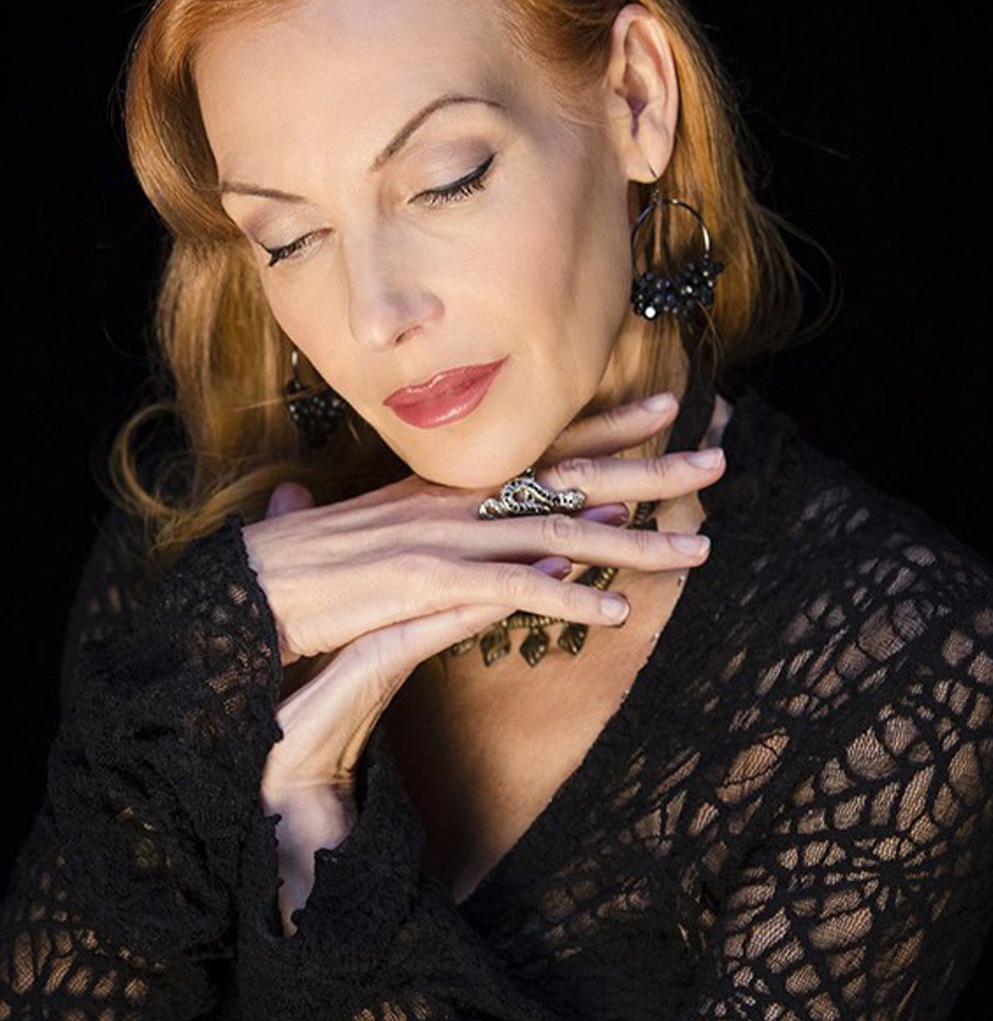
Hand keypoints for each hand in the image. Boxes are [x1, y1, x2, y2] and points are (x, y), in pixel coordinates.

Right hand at [241, 392, 725, 926]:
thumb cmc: (299, 569)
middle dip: (651, 469)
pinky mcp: (426, 583)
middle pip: (570, 478)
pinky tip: (620, 614)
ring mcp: (443, 539)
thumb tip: (459, 522)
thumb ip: (411, 526)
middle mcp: (455, 502)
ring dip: (636, 543)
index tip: (667, 406)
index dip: (608, 427)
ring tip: (698, 550)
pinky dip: (569, 601)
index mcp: (446, 487)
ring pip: (559, 533)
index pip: (542, 446)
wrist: (246, 590)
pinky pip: (514, 590)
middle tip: (719, 458)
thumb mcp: (366, 533)